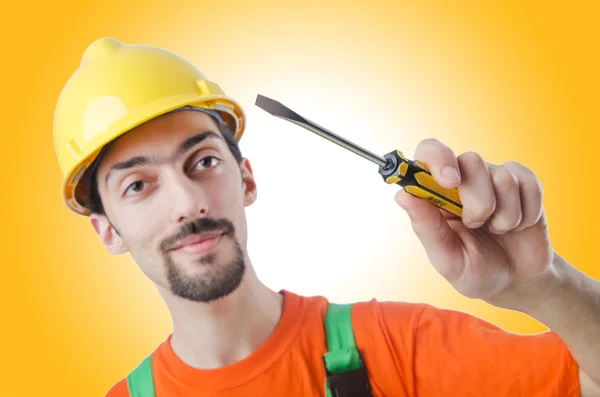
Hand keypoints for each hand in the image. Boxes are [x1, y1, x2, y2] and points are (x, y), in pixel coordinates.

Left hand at [394, 138, 553, 303]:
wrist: (516, 281)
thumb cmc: (475, 269)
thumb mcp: (447, 258)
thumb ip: (426, 227)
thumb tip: (403, 195)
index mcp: (436, 192)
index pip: (429, 152)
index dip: (438, 158)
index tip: (449, 182)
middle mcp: (464, 177)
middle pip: (471, 160)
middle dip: (478, 201)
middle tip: (475, 225)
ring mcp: (494, 177)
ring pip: (503, 177)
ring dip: (504, 215)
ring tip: (497, 230)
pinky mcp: (524, 182)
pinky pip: (529, 184)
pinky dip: (526, 214)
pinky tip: (518, 226)